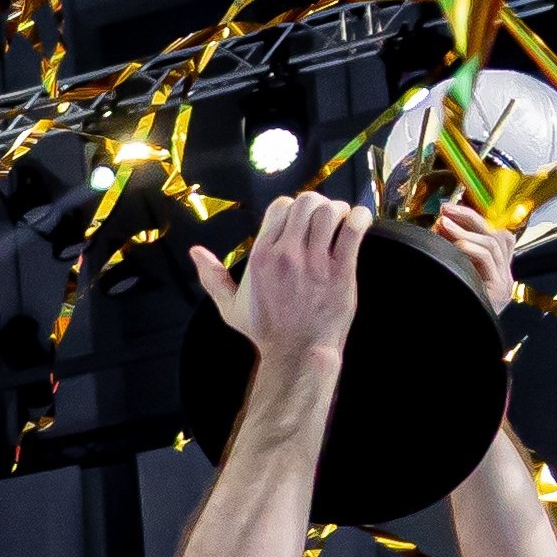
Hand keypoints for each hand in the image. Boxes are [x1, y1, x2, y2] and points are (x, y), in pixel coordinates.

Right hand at [188, 192, 365, 357]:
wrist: (297, 353)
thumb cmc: (265, 331)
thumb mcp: (230, 306)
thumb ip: (213, 276)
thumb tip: (195, 252)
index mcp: (261, 257)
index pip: (279, 207)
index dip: (291, 206)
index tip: (298, 219)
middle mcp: (286, 254)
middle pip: (306, 203)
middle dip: (317, 203)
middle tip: (324, 215)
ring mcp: (314, 263)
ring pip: (329, 212)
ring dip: (339, 209)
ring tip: (343, 218)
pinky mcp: (340, 272)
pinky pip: (353, 232)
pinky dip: (361, 218)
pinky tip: (360, 220)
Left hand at [429, 202, 519, 313]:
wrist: (447, 345)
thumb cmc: (442, 308)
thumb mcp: (450, 274)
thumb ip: (452, 253)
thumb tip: (441, 224)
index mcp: (495, 274)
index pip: (498, 238)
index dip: (477, 220)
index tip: (451, 211)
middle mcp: (504, 279)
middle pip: (498, 236)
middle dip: (471, 218)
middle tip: (446, 209)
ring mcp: (503, 286)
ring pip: (493, 244)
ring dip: (466, 230)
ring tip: (443, 223)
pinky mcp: (498, 293)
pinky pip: (487, 259)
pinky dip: (469, 247)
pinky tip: (453, 244)